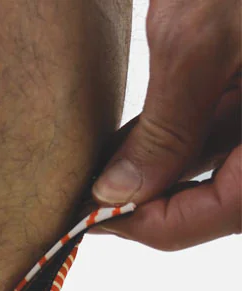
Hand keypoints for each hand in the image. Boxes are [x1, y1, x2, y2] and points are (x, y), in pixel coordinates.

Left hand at [93, 0, 239, 248]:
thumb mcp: (200, 37)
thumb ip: (165, 128)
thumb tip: (117, 194)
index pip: (219, 212)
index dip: (150, 224)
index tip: (92, 218)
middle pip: (224, 199)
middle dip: (158, 198)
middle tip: (96, 191)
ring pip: (227, 168)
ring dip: (169, 169)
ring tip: (110, 160)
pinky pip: (231, 131)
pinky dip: (191, 137)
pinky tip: (142, 132)